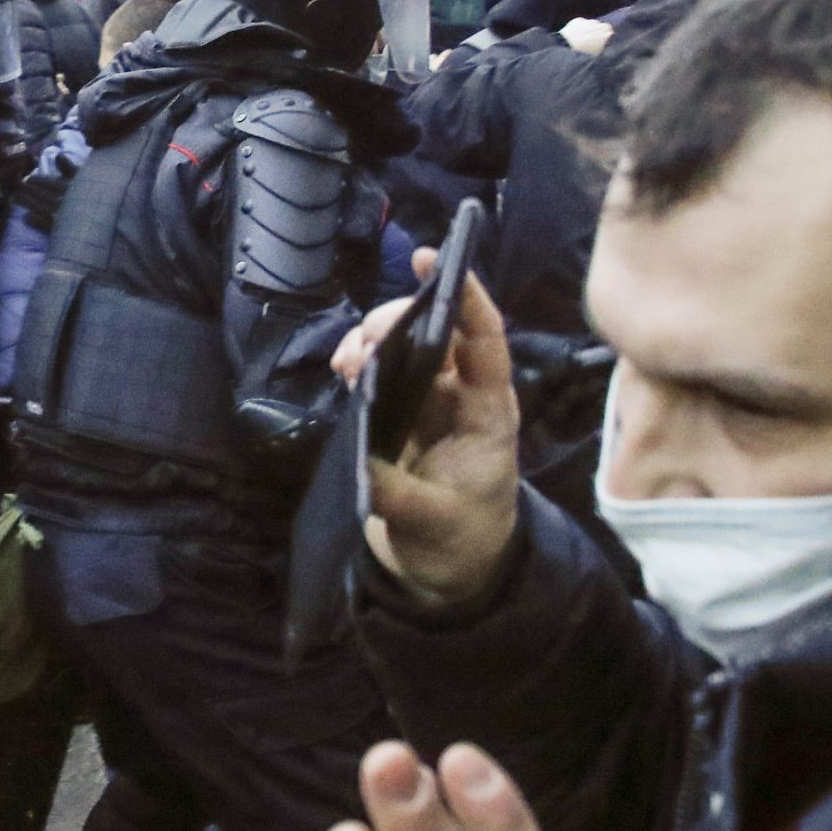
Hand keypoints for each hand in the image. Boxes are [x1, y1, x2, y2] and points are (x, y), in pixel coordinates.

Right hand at [332, 247, 524, 605]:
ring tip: (348, 360)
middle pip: (436, 334)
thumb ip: (396, 495)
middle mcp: (461, 397)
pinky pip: (378, 373)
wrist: (451, 569)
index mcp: (489, 413)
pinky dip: (359, 363)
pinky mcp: (399, 416)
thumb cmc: (460, 539)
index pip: (485, 340)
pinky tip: (342, 370)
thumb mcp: (431, 522)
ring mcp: (428, 404)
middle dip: (398, 321)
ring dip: (372, 341)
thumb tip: (360, 467)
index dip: (466, 296)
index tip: (434, 261)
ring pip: (403, 348)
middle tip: (367, 341)